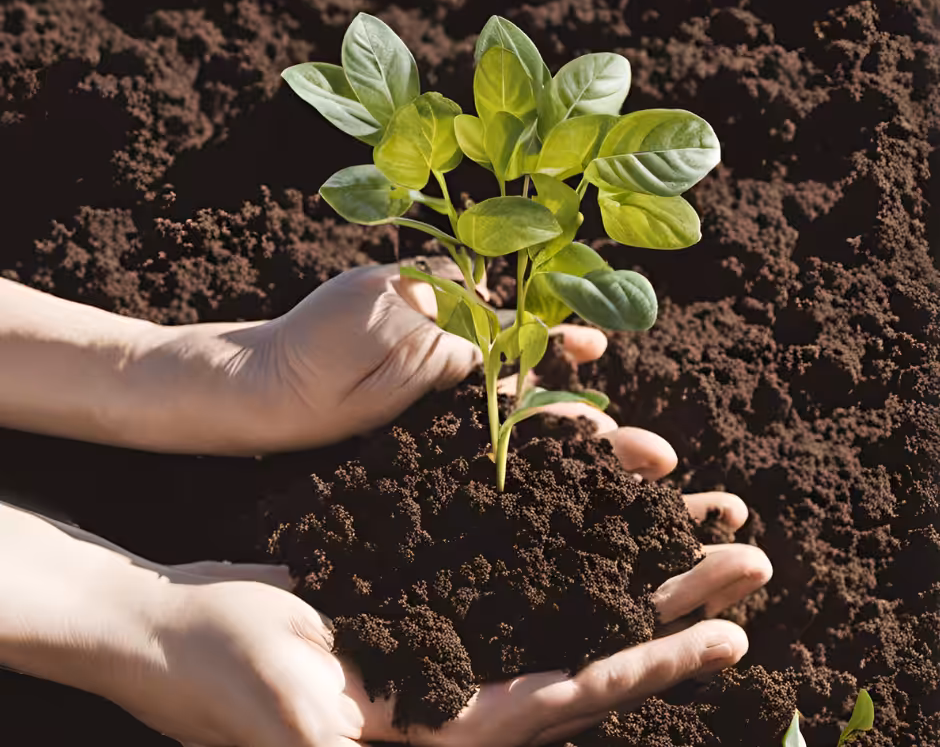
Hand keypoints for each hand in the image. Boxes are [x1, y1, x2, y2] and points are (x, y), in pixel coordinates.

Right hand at [146, 452, 767, 746]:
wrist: (175, 628)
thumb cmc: (216, 678)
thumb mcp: (288, 729)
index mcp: (446, 727)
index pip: (570, 696)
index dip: (650, 667)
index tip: (726, 634)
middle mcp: (466, 681)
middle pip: (591, 638)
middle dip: (673, 600)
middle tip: (750, 554)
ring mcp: (451, 629)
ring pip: (565, 590)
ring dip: (634, 554)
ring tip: (701, 513)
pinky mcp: (431, 587)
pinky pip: (514, 555)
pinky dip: (565, 527)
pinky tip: (601, 493)